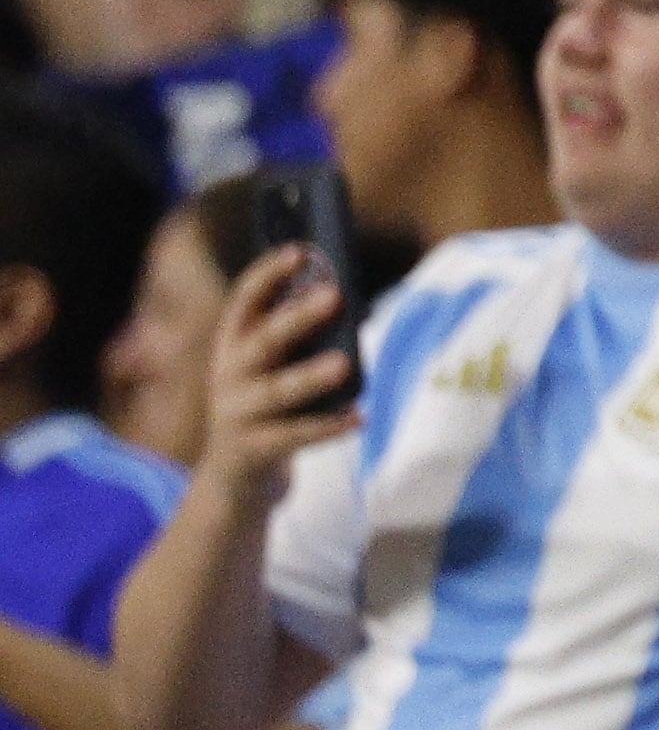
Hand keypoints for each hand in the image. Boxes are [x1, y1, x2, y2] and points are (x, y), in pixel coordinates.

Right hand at [196, 246, 355, 510]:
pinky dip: (327, 426)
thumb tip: (349, 305)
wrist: (233, 479)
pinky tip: (358, 416)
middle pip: (262, 341)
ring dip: (311, 375)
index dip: (269, 275)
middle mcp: (229, 375)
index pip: (245, 302)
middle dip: (297, 317)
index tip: (300, 250)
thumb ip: (301, 340)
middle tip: (334, 295)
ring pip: (276, 392)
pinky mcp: (251, 451)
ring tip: (344, 361)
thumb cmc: (269, 407)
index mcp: (233, 346)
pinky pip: (293, 437)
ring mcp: (236, 415)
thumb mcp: (274, 368)